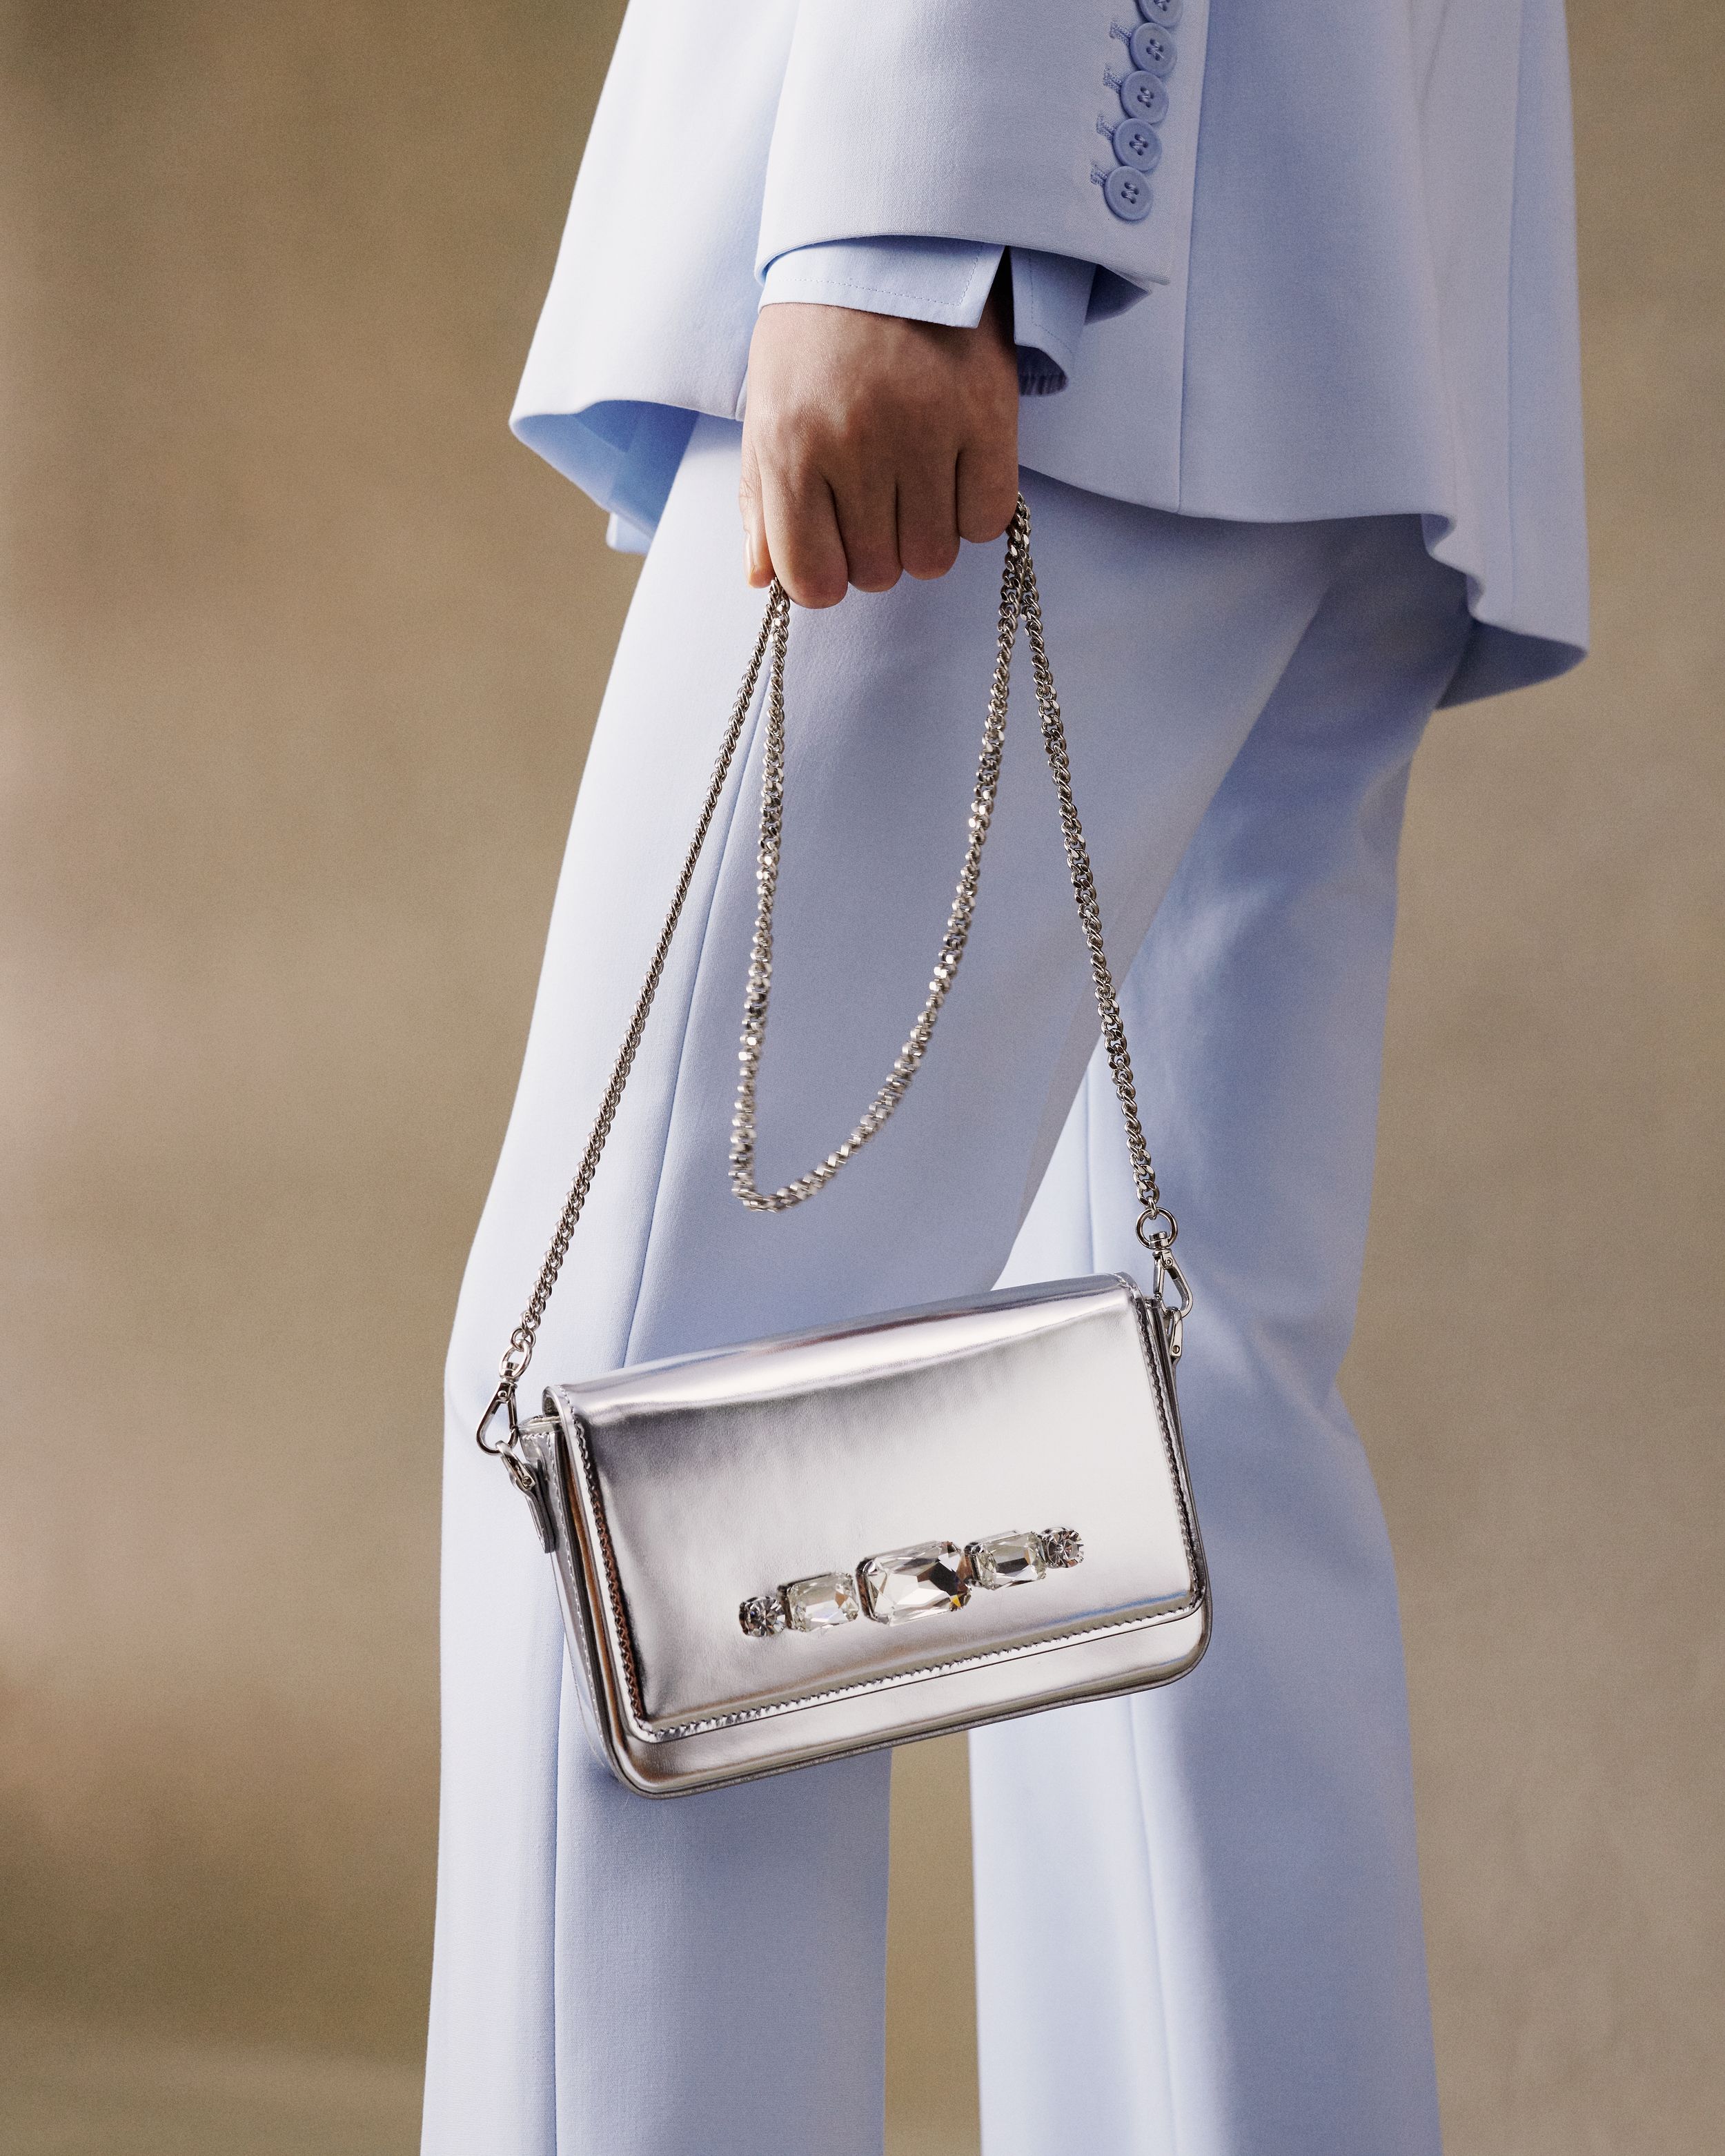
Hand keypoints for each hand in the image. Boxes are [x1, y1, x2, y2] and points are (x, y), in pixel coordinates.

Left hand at [739, 281, 1018, 608]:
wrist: (890, 241)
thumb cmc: (818, 334)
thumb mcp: (768, 406)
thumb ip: (762, 500)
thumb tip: (761, 579)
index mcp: (790, 446)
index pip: (812, 581)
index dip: (825, 578)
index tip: (834, 548)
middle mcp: (855, 444)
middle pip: (878, 574)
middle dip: (875, 550)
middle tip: (876, 499)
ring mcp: (925, 432)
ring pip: (933, 557)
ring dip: (925, 535)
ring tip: (915, 484)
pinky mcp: (986, 418)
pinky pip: (986, 520)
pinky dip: (973, 512)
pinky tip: (957, 473)